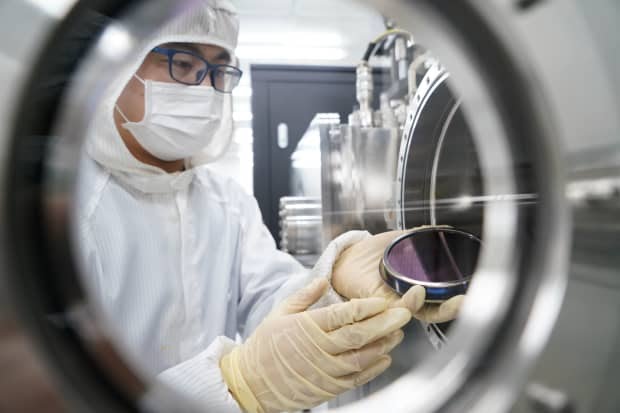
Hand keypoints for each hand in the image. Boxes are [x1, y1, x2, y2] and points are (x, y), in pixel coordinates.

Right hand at [219, 278, 410, 412]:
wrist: (251, 382)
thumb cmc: (265, 346)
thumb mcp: (279, 313)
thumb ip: (305, 295)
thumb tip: (323, 279)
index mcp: (306, 327)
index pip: (343, 315)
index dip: (366, 307)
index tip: (382, 301)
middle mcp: (318, 349)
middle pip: (359, 335)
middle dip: (385, 323)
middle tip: (404, 313)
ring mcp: (324, 370)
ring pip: (362, 357)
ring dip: (384, 344)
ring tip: (398, 333)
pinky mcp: (328, 387)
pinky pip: (356, 378)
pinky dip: (374, 368)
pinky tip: (385, 358)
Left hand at [331, 230, 464, 323]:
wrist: (348, 259)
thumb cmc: (374, 256)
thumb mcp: (400, 243)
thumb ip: (421, 238)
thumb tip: (443, 229)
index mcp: (418, 290)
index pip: (443, 302)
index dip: (458, 302)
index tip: (469, 295)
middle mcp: (407, 302)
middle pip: (434, 313)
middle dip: (450, 309)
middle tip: (462, 302)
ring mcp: (391, 304)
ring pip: (413, 313)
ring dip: (424, 305)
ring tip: (429, 293)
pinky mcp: (376, 303)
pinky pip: (392, 307)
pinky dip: (406, 302)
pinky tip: (415, 293)